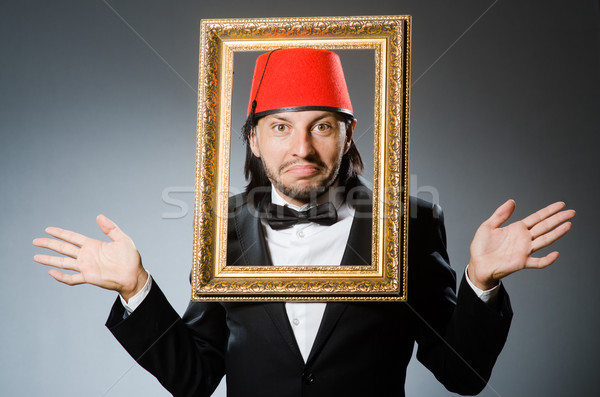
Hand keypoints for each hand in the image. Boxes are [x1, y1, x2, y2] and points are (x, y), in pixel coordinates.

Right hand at [33, 215, 147, 301]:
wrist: (134, 275)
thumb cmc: (130, 258)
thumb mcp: (122, 239)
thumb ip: (110, 228)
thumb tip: (99, 216)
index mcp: (92, 245)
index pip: (72, 237)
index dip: (60, 233)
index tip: (48, 229)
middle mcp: (86, 255)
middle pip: (63, 248)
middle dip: (49, 244)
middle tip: (36, 241)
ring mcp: (86, 267)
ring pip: (63, 263)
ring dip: (50, 260)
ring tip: (36, 257)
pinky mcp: (88, 277)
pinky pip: (72, 278)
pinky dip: (61, 277)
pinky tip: (52, 273)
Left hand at [468, 200, 574, 289]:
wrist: (477, 264)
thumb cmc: (482, 247)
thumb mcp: (488, 226)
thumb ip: (500, 214)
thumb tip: (512, 201)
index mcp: (517, 229)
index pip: (537, 218)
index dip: (549, 211)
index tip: (561, 204)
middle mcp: (524, 239)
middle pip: (545, 227)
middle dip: (558, 219)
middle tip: (572, 212)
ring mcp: (525, 250)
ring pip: (545, 240)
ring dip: (557, 233)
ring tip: (568, 225)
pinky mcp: (522, 262)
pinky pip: (538, 262)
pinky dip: (547, 259)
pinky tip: (555, 254)